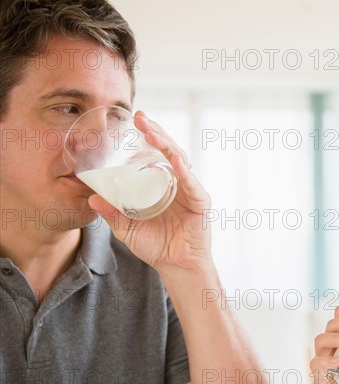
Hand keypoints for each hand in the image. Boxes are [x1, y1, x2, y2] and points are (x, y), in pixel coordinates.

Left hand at [88, 111, 211, 270]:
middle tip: (140, 117)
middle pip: (169, 151)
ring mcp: (190, 191)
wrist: (176, 266)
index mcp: (161, 184)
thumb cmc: (156, 246)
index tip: (133, 121)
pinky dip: (185, 172)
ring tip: (152, 134)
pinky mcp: (200, 203)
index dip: (147, 137)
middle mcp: (177, 182)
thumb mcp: (127, 229)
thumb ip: (113, 213)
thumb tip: (93, 198)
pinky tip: (176, 162)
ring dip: (167, 145)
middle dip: (155, 132)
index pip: (155, 154)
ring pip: (181, 161)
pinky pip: (192, 185)